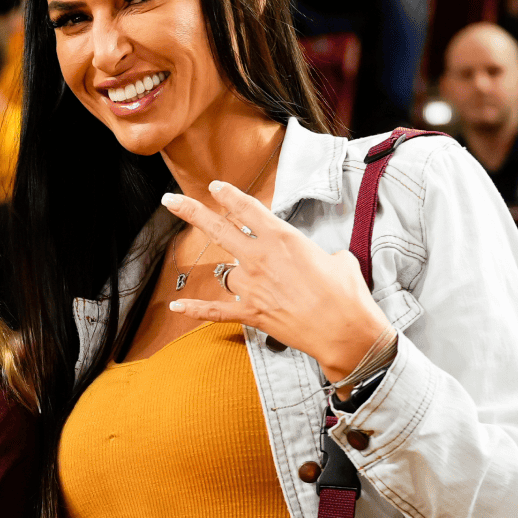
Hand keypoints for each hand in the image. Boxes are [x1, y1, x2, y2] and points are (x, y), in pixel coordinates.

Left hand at [159, 183, 392, 384]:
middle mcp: (260, 258)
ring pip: (228, 273)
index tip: (215, 187)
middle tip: (170, 200)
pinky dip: (196, 309)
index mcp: (282, 238)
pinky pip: (216, 310)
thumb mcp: (337, 258)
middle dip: (192, 211)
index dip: (229, 195)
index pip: (247, 209)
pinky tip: (177, 305)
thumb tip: (318, 260)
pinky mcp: (250, 312)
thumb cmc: (347, 293)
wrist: (346, 331)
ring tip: (270, 289)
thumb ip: (315, 254)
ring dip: (239, 276)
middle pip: (218, 228)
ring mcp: (251, 286)